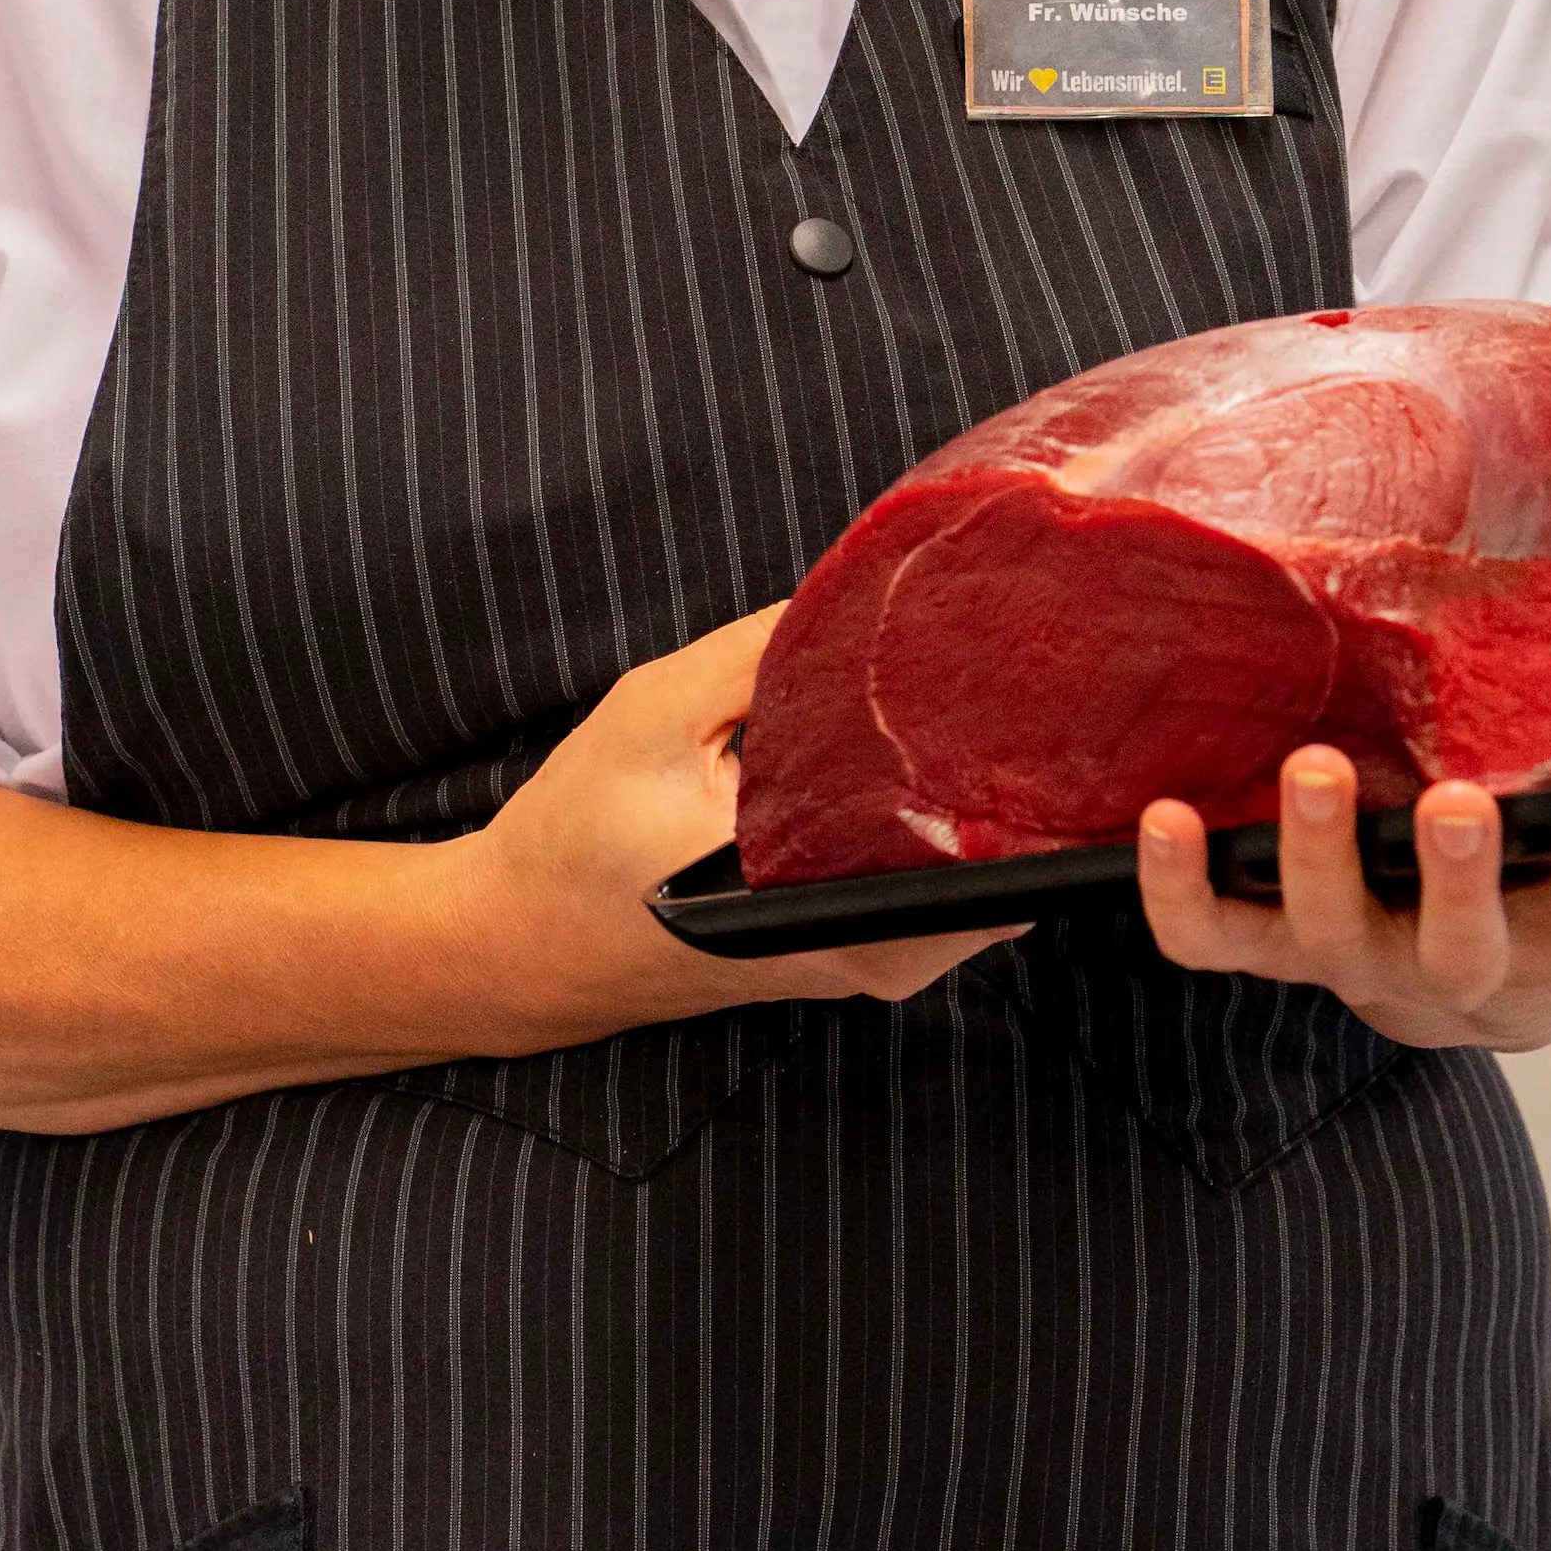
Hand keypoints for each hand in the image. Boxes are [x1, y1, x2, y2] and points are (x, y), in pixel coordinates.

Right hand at [442, 608, 1025, 1045]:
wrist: (508, 945)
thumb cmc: (573, 837)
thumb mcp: (658, 712)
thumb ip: (765, 652)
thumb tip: (869, 587)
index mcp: (829, 911)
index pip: (984, 857)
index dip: (1023, 769)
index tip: (1041, 687)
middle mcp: (864, 956)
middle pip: (999, 863)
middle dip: (1018, 770)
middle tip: (1024, 664)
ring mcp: (858, 963)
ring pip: (971, 875)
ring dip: (981, 793)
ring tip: (985, 693)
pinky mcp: (840, 950)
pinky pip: (927, 884)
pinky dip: (937, 821)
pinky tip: (928, 747)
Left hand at [1132, 696, 1550, 1056]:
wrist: (1458, 979)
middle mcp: (1457, 958)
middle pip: (1463, 941)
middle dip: (1468, 877)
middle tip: (1467, 801)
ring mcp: (1355, 951)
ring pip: (1327, 936)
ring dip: (1318, 860)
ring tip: (1313, 772)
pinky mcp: (1270, 935)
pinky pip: (1211, 937)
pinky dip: (1176, 892)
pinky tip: (1159, 815)